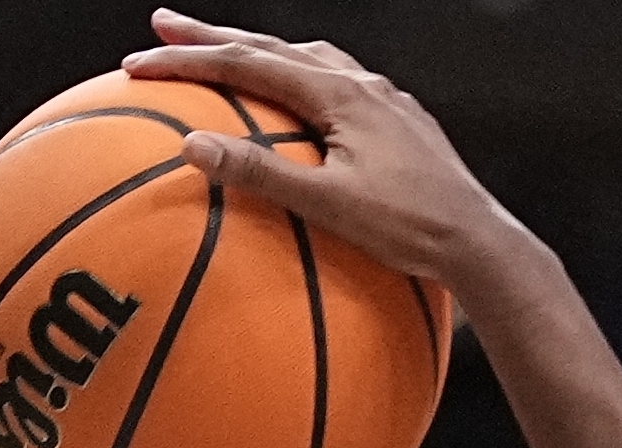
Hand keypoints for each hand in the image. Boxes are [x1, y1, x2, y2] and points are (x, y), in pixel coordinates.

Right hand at [120, 12, 525, 291]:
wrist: (483, 247)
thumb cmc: (413, 232)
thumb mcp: (331, 207)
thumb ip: (263, 176)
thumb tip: (194, 148)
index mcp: (342, 95)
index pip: (249, 63)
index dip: (189, 60)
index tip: (138, 61)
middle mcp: (364, 87)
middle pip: (275, 48)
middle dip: (216, 38)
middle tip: (165, 26)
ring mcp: (386, 103)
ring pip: (310, 60)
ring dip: (262, 53)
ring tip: (229, 53)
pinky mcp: (402, 126)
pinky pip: (338, 86)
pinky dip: (302, 80)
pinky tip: (301, 101)